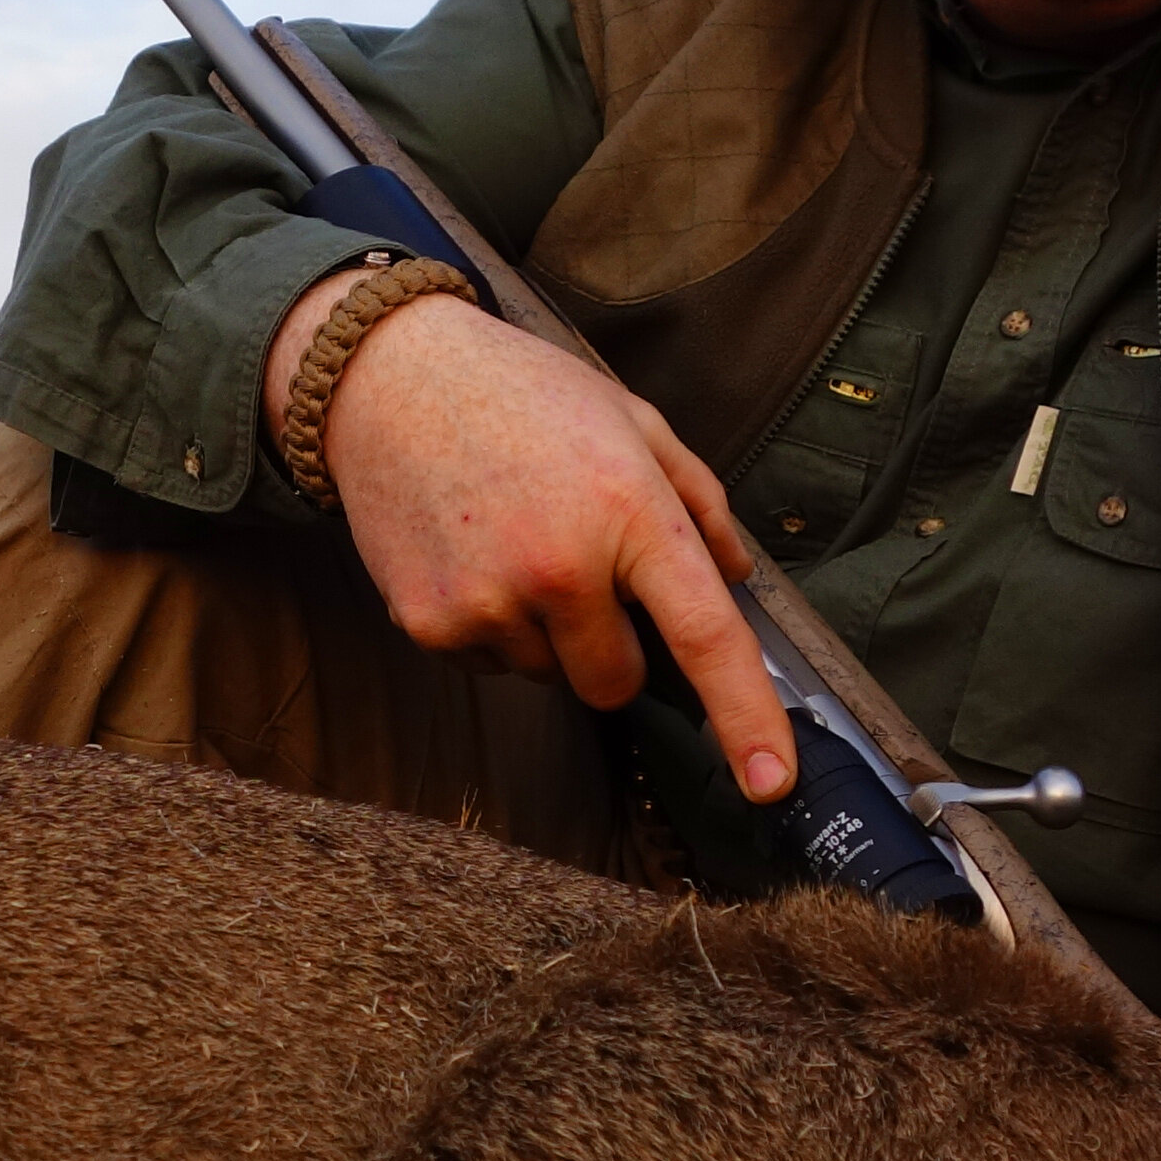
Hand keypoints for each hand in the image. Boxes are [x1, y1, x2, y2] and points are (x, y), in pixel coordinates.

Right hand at [271, 271, 795, 799]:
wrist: (387, 377)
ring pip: (549, 676)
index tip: (772, 783)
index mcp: (628, 511)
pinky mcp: (431, 625)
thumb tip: (736, 579)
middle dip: (613, 646)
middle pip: (618, 684)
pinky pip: (490, 666)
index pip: (706, 636)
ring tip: (512, 543)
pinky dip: (490, 627)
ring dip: (545, 632)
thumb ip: (698, 500)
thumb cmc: (521, 393)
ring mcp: (489, 602)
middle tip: (577, 567)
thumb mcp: (632, 419)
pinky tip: (470, 555)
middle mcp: (560, 567)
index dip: (747, 719)